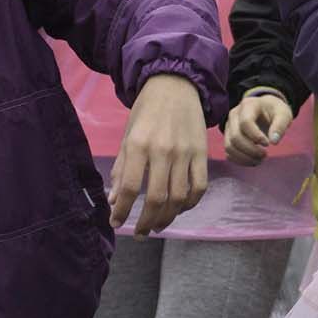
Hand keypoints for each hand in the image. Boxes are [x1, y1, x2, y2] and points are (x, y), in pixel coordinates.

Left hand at [109, 74, 208, 235]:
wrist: (176, 84)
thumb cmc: (146, 110)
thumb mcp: (128, 135)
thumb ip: (123, 168)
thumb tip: (115, 199)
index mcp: (139, 145)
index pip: (131, 187)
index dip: (123, 211)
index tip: (116, 223)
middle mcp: (163, 151)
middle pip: (157, 198)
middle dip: (146, 222)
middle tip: (140, 233)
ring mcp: (186, 153)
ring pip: (179, 197)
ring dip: (168, 217)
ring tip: (158, 225)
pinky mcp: (202, 153)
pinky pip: (199, 186)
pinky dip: (191, 203)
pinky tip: (180, 208)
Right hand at [225, 93, 292, 164]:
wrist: (266, 110)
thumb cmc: (275, 112)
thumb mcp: (284, 114)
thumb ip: (280, 125)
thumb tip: (274, 141)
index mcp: (248, 105)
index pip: (245, 122)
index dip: (256, 136)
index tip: (268, 143)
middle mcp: (234, 114)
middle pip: (235, 136)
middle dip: (251, 150)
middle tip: (265, 155)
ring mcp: (229, 126)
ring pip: (229, 146)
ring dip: (245, 158)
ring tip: (260, 159)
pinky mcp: (228, 137)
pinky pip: (228, 153)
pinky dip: (240, 160)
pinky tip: (253, 160)